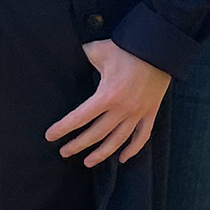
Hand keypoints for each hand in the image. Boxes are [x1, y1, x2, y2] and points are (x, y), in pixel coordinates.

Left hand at [45, 39, 171, 165]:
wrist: (159, 48)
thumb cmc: (127, 47)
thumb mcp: (99, 50)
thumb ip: (82, 56)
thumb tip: (65, 55)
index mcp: (107, 95)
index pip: (80, 117)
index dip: (63, 128)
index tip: (50, 136)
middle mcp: (122, 108)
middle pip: (96, 134)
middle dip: (78, 145)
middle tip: (64, 152)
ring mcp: (138, 112)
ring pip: (118, 140)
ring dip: (102, 153)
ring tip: (87, 162)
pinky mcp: (150, 112)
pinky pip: (142, 136)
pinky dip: (133, 150)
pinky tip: (122, 158)